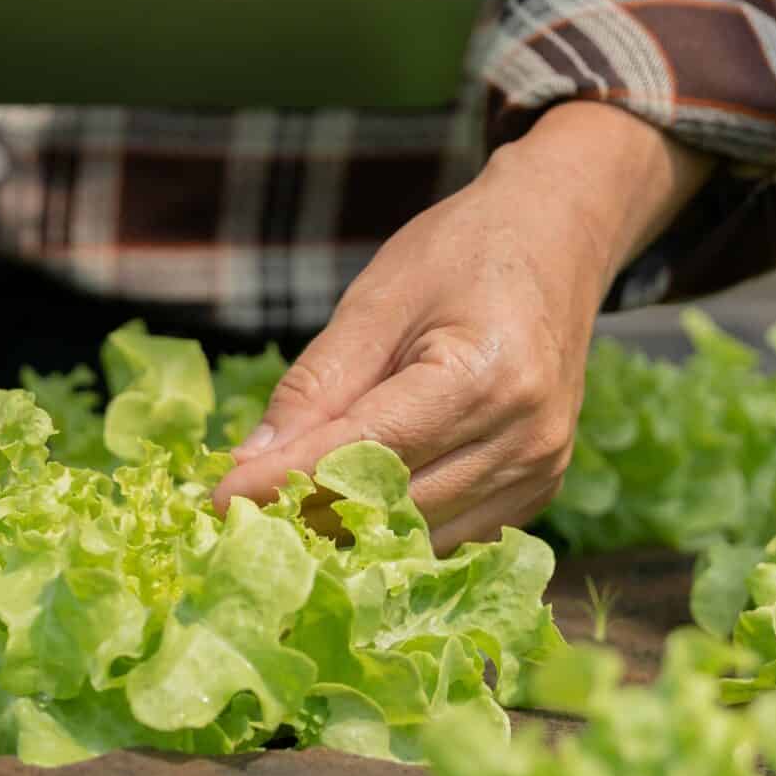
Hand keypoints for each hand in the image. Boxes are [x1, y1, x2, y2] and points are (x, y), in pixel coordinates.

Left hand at [212, 103, 713, 549]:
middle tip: (236, 514)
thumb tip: (250, 460)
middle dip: (308, 512)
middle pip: (393, 505)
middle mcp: (526, 437)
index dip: (287, 480)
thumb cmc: (463, 252)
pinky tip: (344, 513)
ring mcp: (541, 470)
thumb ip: (317, 383)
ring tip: (280, 516)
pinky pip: (451, 535)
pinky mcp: (539, 490)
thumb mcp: (376, 299)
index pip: (368, 451)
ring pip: (420, 536)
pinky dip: (393, 533)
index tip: (217, 499)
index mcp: (486, 376)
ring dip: (347, 534)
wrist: (557, 239)